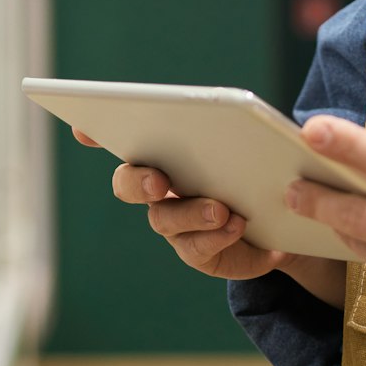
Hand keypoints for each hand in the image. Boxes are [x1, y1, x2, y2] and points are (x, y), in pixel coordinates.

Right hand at [72, 125, 290, 280]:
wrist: (283, 221)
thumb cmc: (258, 170)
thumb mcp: (253, 141)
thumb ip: (241, 126)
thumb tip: (252, 113)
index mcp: (164, 151)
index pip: (121, 137)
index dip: (95, 131)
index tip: (82, 128)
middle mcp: (158, 187)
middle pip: (127, 183)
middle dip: (138, 181)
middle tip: (160, 182)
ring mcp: (174, 222)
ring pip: (163, 218)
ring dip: (191, 213)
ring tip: (222, 210)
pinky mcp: (195, 251)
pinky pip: (194, 247)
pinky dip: (216, 235)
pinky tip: (238, 225)